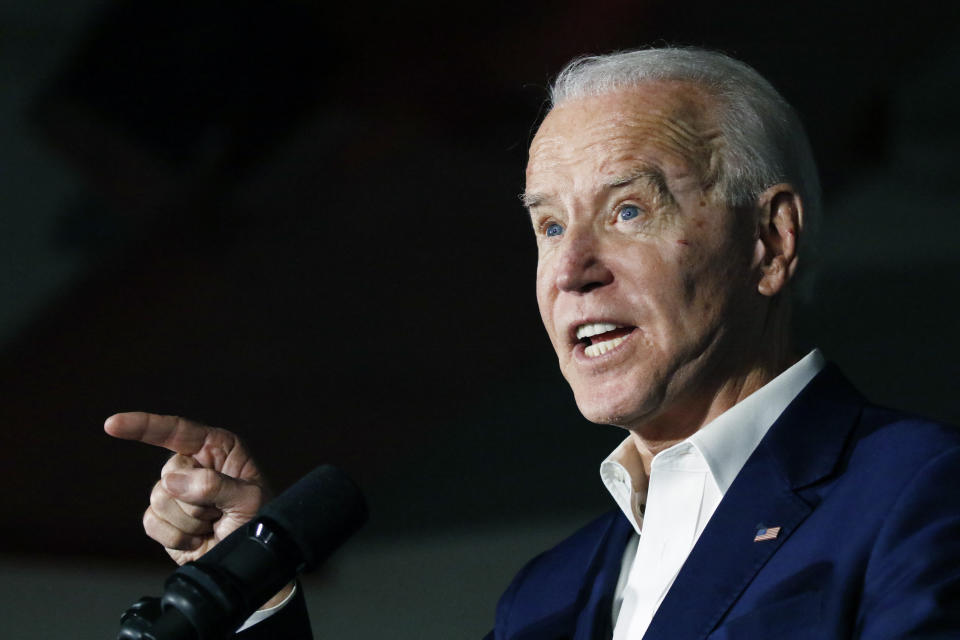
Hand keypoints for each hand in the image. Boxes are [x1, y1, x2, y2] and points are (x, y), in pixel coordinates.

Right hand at [105, 412, 293, 607]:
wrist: (249, 559)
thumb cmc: (259, 519)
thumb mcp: (248, 498)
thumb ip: (214, 485)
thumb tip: (171, 482)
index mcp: (217, 448)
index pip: (176, 431)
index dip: (143, 425)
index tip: (113, 424)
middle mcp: (194, 465)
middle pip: (169, 473)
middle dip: (196, 498)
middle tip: (221, 511)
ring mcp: (177, 493)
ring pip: (159, 499)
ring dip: (190, 520)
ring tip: (213, 523)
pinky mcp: (164, 519)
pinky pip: (152, 522)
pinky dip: (177, 536)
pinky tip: (199, 538)